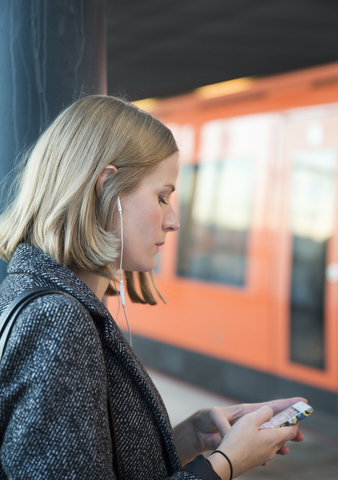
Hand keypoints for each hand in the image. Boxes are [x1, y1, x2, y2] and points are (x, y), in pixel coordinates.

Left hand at [173, 397, 305, 464]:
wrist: (197, 432)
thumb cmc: (205, 419)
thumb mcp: (213, 416)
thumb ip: (223, 424)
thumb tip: (229, 436)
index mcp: (246, 412)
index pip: (269, 407)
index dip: (286, 404)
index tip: (302, 402)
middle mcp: (250, 422)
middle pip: (274, 424)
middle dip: (288, 429)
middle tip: (302, 436)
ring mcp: (248, 434)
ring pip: (268, 439)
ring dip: (279, 444)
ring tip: (287, 450)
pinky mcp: (242, 445)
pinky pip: (257, 450)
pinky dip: (264, 455)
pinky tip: (268, 461)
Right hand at [208, 406, 299, 478]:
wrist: (226, 462)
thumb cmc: (238, 440)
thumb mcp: (250, 419)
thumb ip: (263, 412)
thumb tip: (270, 411)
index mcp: (274, 438)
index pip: (292, 431)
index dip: (294, 422)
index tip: (295, 415)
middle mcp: (272, 449)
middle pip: (283, 438)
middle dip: (285, 428)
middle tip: (283, 419)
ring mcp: (264, 456)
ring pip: (274, 444)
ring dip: (274, 435)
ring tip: (268, 428)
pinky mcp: (256, 461)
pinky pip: (264, 449)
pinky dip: (264, 442)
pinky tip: (255, 439)